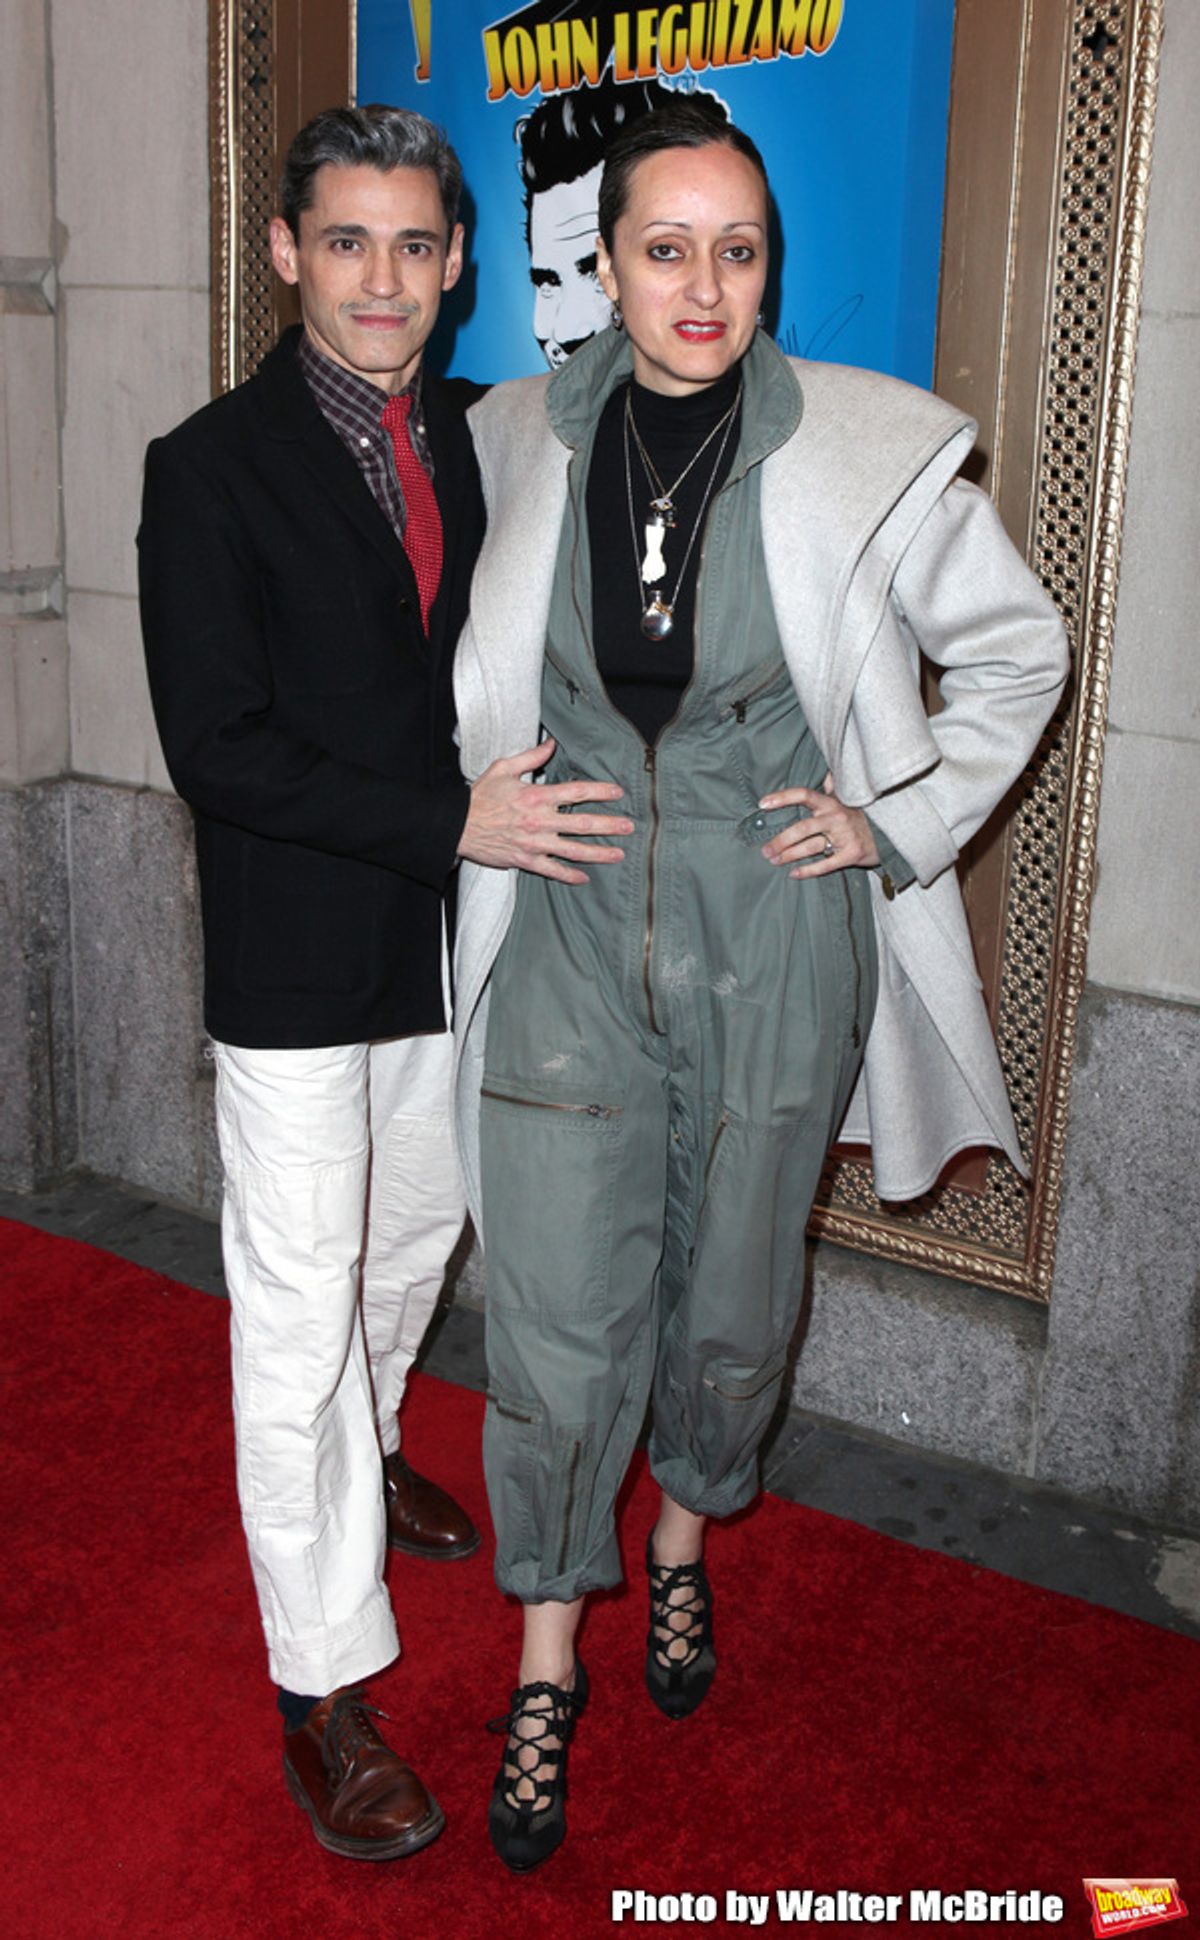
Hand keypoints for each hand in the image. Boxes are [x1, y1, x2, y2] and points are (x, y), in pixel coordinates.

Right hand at [458, 737, 632, 884]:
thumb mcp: (503, 768)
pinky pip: (552, 870)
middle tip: (629, 827)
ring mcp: (534, 843)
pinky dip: (569, 875)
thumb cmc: (480, 797)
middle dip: (609, 825)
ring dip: (598, 853)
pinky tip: (584, 878)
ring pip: (573, 850)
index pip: (576, 792)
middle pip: (582, 823)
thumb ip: (530, 757)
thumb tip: (551, 744)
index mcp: (537, 796)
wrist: (457, 825)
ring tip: (618, 854)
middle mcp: (540, 821)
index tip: (618, 792)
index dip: (600, 791)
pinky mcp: (525, 860)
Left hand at [758, 772, 879, 878]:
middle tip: (765, 851)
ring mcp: (844, 836)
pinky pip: (825, 864)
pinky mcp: (852, 854)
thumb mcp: (848, 800)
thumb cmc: (861, 817)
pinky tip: (793, 874)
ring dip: (789, 855)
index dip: (782, 798)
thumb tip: (826, 772)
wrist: (891, 834)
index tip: (763, 804)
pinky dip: (808, 871)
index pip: (804, 795)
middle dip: (781, 840)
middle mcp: (836, 817)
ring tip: (774, 861)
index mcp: (831, 802)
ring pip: (810, 847)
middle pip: (802, 828)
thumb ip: (834, 787)